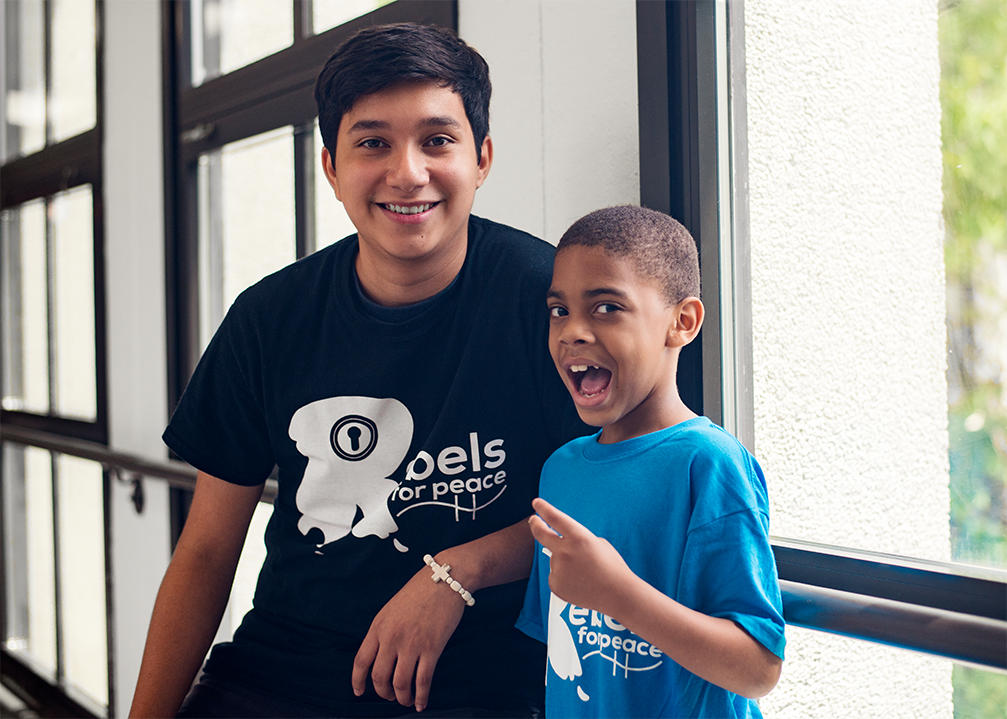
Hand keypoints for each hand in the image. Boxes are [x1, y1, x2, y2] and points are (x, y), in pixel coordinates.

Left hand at [352, 562, 464, 711]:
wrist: (445, 579)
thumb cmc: (420, 591)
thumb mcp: (392, 608)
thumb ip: (384, 630)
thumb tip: (381, 654)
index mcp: (378, 626)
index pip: (361, 661)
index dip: (358, 681)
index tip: (359, 692)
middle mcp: (391, 637)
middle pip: (379, 677)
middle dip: (383, 693)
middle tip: (390, 696)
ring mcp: (411, 644)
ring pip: (400, 684)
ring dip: (402, 698)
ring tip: (406, 701)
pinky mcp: (432, 648)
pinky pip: (422, 681)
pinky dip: (421, 697)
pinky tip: (421, 703)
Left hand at [528, 497, 636, 617]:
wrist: (616, 594)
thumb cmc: (612, 568)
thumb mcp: (599, 544)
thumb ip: (578, 540)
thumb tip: (566, 542)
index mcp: (578, 537)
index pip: (555, 518)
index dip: (543, 508)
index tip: (536, 503)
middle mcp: (564, 551)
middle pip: (541, 533)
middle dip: (535, 524)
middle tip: (534, 520)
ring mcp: (558, 568)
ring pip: (554, 559)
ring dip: (564, 562)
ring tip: (583, 573)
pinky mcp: (555, 584)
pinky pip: (555, 575)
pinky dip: (564, 578)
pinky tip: (579, 583)